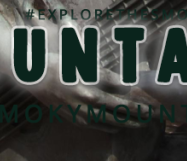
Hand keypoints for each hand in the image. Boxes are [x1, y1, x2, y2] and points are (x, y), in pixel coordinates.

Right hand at [28, 10, 156, 130]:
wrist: (33, 75)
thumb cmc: (59, 62)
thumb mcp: (83, 60)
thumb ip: (105, 72)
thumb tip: (126, 80)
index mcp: (92, 82)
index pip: (122, 90)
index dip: (138, 96)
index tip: (150, 98)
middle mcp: (89, 98)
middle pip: (121, 108)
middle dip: (138, 111)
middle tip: (153, 114)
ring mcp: (82, 110)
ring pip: (111, 120)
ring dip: (128, 122)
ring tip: (142, 122)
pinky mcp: (75, 118)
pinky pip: (97, 125)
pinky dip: (111, 126)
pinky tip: (119, 126)